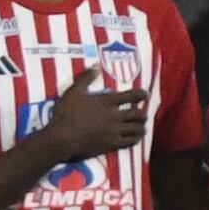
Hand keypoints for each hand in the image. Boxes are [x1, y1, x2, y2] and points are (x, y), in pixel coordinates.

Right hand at [25, 75, 146, 166]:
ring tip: (142, 127)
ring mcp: (114, 131)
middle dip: (143, 114)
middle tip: (143, 114)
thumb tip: (97, 65)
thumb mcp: (73, 91)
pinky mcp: (111, 144)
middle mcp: (114, 116)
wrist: (62, 138)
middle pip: (138, 114)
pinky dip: (135, 139)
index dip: (142, 94)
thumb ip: (86, 77)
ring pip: (137, 129)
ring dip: (141, 127)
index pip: (131, 96)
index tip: (146, 94)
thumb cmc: (65, 113)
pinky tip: (135, 139)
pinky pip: (130, 142)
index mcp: (107, 101)